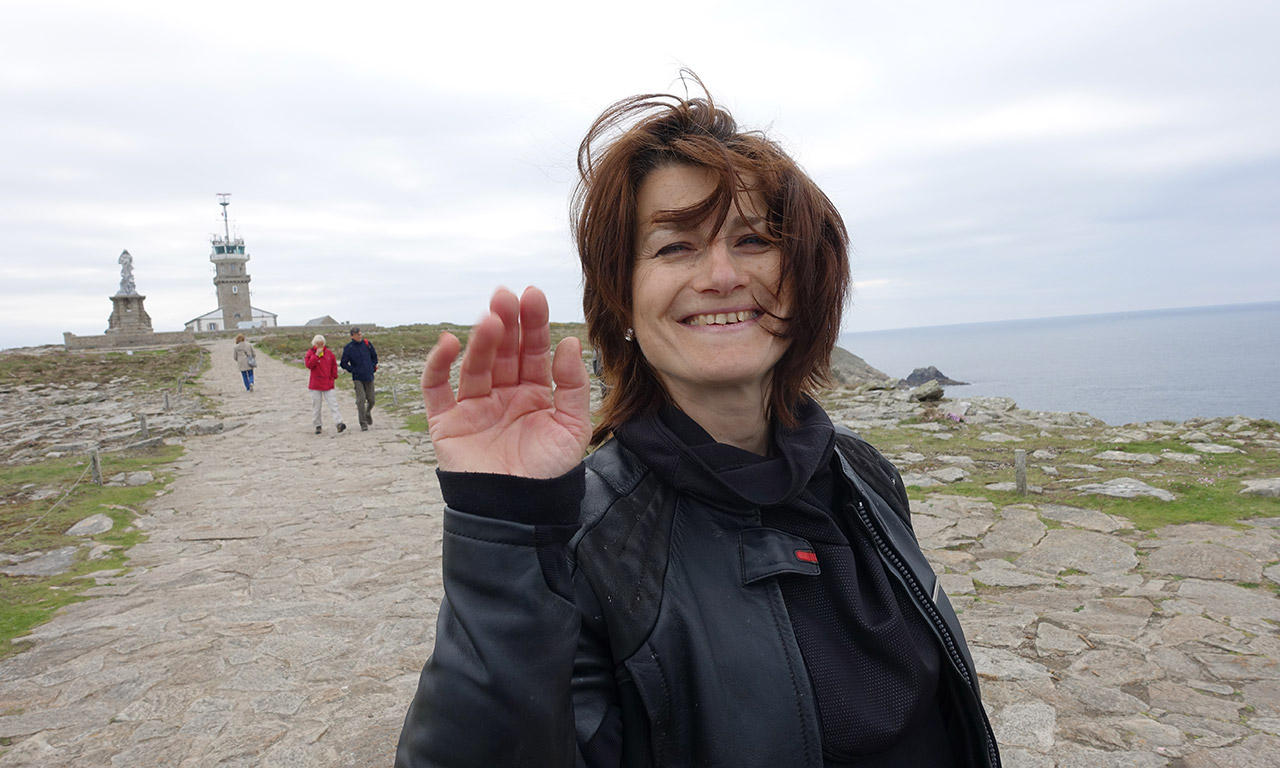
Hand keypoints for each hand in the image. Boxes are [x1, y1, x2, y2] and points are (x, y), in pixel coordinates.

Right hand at [422, 287, 591, 477]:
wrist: (518, 513)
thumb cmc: (547, 474)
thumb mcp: (573, 428)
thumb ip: (573, 386)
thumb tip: (570, 342)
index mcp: (534, 393)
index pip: (533, 351)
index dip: (534, 324)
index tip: (533, 297)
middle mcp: (503, 394)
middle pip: (503, 351)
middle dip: (507, 324)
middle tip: (506, 297)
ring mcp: (474, 406)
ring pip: (475, 364)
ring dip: (481, 340)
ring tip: (490, 319)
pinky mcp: (446, 422)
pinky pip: (436, 388)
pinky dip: (439, 364)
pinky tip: (450, 342)